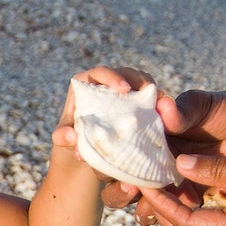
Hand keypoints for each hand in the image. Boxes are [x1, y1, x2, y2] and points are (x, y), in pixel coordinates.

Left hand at [53, 66, 167, 209]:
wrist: (85, 152)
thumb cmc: (71, 139)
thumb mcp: (63, 138)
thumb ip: (62, 136)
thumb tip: (71, 136)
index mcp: (86, 84)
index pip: (99, 73)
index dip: (113, 77)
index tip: (124, 89)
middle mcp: (108, 84)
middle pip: (128, 75)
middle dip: (140, 81)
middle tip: (150, 94)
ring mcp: (125, 93)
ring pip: (143, 85)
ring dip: (152, 94)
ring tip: (160, 106)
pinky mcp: (138, 104)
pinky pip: (151, 101)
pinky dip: (157, 107)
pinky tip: (163, 119)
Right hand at [102, 89, 225, 223]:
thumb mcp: (206, 103)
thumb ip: (185, 107)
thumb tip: (164, 110)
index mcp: (144, 142)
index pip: (111, 155)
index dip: (103, 161)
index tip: (112, 162)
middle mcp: (149, 168)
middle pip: (117, 187)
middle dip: (118, 190)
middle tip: (132, 186)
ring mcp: (169, 189)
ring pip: (141, 208)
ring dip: (143, 207)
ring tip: (154, 202)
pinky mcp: (190, 204)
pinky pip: (173, 219)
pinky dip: (174, 217)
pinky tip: (188, 205)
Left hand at [140, 138, 225, 225]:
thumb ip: (218, 167)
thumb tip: (179, 165)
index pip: (190, 225)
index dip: (162, 205)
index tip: (145, 185)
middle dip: (166, 216)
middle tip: (148, 188)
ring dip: (182, 219)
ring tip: (165, 188)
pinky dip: (202, 218)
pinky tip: (192, 193)